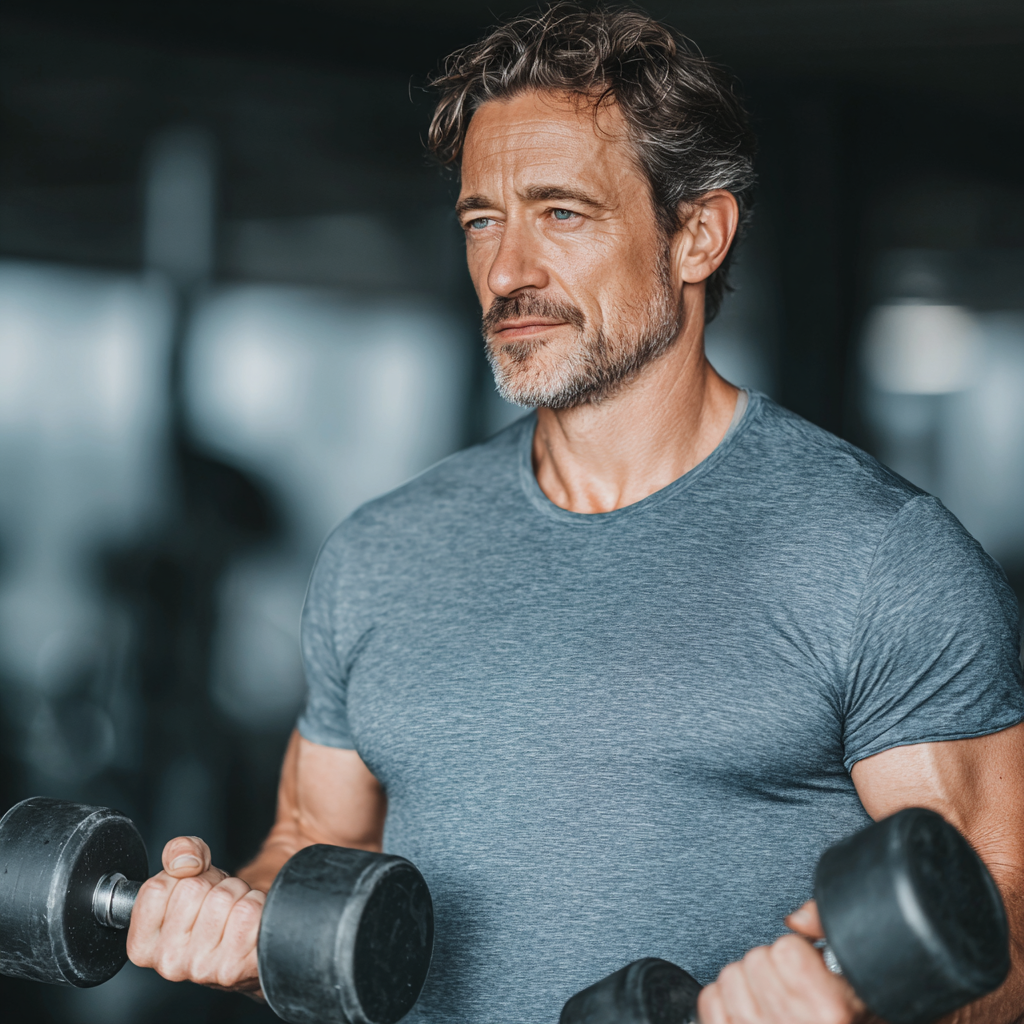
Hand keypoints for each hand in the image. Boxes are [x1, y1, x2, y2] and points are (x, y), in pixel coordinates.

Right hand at [127, 836, 264, 992]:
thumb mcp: (189, 869)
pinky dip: (254, 903)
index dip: (182, 876)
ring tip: (232, 909)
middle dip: (213, 882)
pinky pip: (248, 910)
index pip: (157, 887)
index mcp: (143, 944)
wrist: (247, 935)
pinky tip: (247, 921)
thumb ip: (179, 851)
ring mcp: (200, 969)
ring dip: (236, 891)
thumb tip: (185, 863)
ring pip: (223, 897)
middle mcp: (168, 962)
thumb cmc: (211, 905)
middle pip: (193, 889)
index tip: (190, 890)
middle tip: (216, 900)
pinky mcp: (233, 968)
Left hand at [696, 901, 868, 1023]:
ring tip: (770, 997)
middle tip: (789, 985)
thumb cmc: (844, 1012)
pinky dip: (723, 997)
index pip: (786, 950)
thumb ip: (827, 929)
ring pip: (730, 977)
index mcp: (830, 1010)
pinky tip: (750, 1005)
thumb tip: (795, 918)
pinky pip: (710, 999)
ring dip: (747, 982)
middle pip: (755, 961)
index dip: (795, 951)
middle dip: (770, 966)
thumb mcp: (852, 972)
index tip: (806, 967)